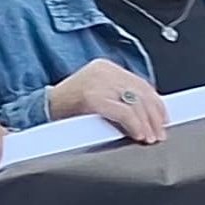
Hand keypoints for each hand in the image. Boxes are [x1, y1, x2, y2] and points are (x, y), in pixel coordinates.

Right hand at [43, 61, 168, 142]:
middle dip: (154, 116)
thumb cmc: (67, 108)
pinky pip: (123, 112)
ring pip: (135, 102)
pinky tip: (138, 134)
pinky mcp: (92, 97)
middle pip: (140, 92)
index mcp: (104, 67)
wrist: (41, 111)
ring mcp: (96, 82)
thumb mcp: (96, 94)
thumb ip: (118, 96)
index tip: (163, 119)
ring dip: (146, 123)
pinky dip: (134, 124)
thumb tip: (148, 112)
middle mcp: (102, 71)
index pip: (141, 83)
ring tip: (150, 137)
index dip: (156, 103)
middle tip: (159, 133)